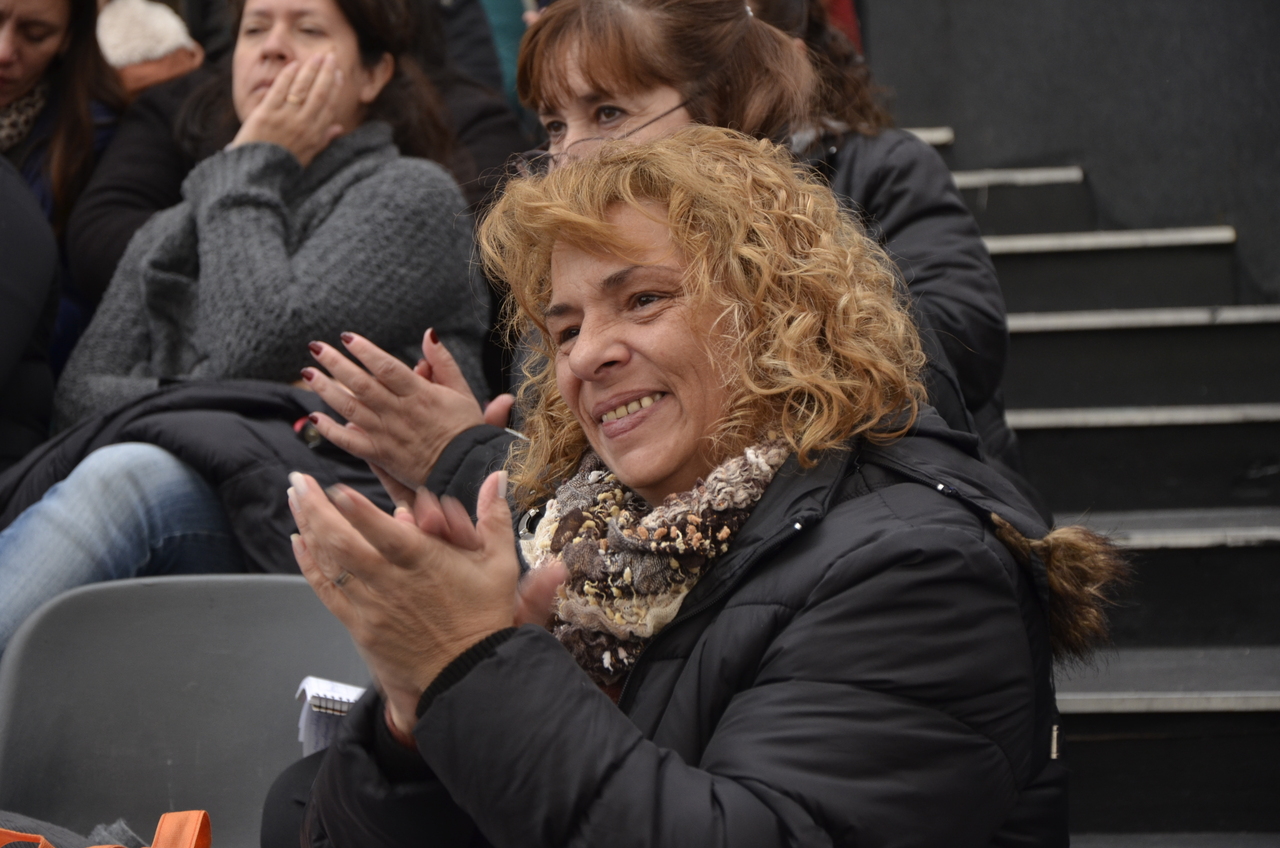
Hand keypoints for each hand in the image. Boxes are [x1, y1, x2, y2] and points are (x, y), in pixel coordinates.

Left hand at [230, 53, 343, 167]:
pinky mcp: (266, 114)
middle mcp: (303, 126)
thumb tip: (339, 128)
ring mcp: (285, 119)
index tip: (337, 73)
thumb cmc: (281, 166)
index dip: (334, 88)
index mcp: (315, 136)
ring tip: (316, 56)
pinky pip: (280, 90)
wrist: (256, 174)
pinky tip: (295, 65)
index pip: (328, 106)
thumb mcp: (307, 156)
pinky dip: (288, 76)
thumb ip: (323, 140)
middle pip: (319, 94)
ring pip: (302, 89)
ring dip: (311, 70)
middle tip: (330, 56)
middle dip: (326, 73)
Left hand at [289, 469, 522, 733]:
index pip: (384, 533)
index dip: (358, 511)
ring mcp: (372, 605)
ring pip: (331, 563)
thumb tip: (497, 477)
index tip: (335, 489)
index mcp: (424, 563)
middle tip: (298, 480)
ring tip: (294, 497)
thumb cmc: (485, 618)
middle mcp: (391, 582)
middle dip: (316, 508)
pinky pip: (329, 591)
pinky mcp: (361, 624)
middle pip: (343, 543)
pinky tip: (299, 540)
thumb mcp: (500, 564)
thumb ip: (494, 517)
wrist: (468, 674)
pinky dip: (310, 564)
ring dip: (309, 527)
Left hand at [301, 330, 514, 502]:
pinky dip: (330, 431)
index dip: (365, 351)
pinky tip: (314, 417)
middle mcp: (399, 412)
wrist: (465, 471)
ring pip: (350, 409)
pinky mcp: (380, 455)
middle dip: (335, 364)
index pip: (386, 367)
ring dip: (326, 390)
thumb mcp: (461, 390)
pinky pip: (349, 443)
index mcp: (419, 394)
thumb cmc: (464, 429)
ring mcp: (386, 435)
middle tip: (316, 347)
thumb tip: (429, 334)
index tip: (346, 337)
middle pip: (361, 385)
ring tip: (308, 373)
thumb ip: (442, 361)